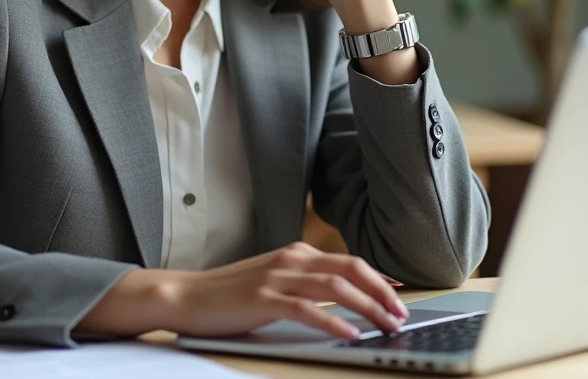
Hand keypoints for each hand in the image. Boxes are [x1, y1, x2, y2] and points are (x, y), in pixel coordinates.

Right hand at [77, 242, 407, 339]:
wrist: (186, 296)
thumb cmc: (228, 295)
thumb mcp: (272, 281)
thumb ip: (303, 284)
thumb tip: (341, 300)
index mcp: (296, 253)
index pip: (349, 261)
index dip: (378, 279)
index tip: (400, 296)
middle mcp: (291, 259)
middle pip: (350, 268)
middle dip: (381, 292)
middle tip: (401, 314)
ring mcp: (277, 277)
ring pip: (335, 287)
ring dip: (366, 306)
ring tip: (386, 324)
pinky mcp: (263, 299)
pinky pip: (306, 310)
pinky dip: (332, 322)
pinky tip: (349, 334)